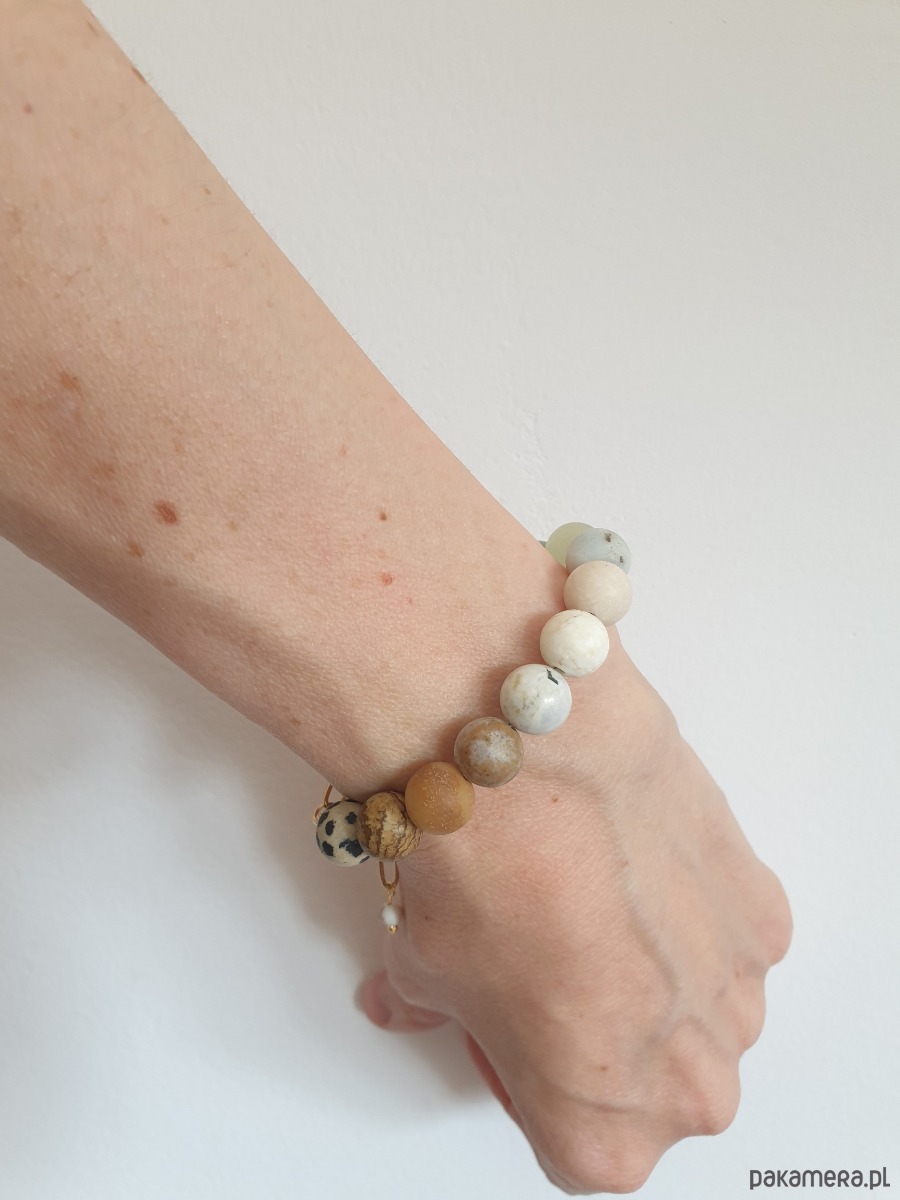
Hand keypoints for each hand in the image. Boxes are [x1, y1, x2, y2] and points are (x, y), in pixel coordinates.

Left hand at [359, 649, 791, 1194]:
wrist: (529, 769)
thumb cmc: (476, 884)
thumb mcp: (418, 970)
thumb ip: (423, 1009)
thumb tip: (404, 1000)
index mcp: (604, 1138)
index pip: (570, 1138)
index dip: (527, 1070)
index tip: (505, 1022)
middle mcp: (691, 1091)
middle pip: (647, 1084)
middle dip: (599, 1031)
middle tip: (545, 956)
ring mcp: (739, 1000)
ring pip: (697, 1008)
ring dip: (654, 967)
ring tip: (590, 894)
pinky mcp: (765, 915)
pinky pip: (727, 932)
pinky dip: (689, 903)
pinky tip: (633, 856)